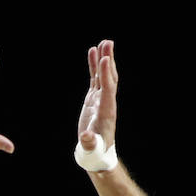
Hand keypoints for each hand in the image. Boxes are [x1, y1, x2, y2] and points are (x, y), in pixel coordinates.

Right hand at [77, 39, 117, 155]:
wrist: (96, 152)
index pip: (108, 89)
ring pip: (103, 75)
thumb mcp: (91, 147)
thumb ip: (89, 142)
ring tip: (104, 43)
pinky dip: (95, 66)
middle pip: (109, 78)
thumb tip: (86, 137)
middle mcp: (106, 102)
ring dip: (104, 59)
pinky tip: (92, 52)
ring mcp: (100, 99)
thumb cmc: (94, 150)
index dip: (106, 75)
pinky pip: (95, 78)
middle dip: (109, 62)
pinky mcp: (94, 99)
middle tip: (108, 44)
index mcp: (106, 111)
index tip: (105, 60)